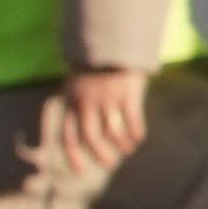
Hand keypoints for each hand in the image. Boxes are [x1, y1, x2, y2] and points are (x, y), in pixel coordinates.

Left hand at [38, 67, 154, 181]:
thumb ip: (77, 101)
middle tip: (109, 164)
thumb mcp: (77, 81)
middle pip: (91, 137)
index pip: (69, 135)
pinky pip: (133, 120)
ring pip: (113, 131)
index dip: (74, 155)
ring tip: (127, 149)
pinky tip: (138, 138)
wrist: (112, 39)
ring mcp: (108, 98)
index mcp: (73, 100)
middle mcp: (88, 102)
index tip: (80, 169)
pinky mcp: (128, 93)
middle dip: (100, 154)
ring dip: (121, 144)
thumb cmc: (95, 63)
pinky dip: (136, 132)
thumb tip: (79, 125)